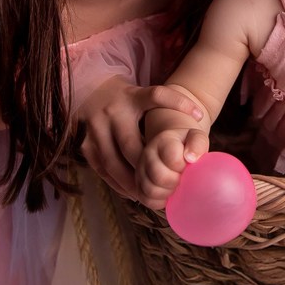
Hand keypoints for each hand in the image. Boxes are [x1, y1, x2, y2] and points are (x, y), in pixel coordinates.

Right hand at [76, 77, 203, 200]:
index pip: (156, 96)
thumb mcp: (144, 95)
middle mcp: (112, 112)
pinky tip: (132, 192)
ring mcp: (95, 129)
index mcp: (132, 97)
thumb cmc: (127, 100)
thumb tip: (199, 118)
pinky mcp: (85, 144)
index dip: (178, 103)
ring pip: (113, 162)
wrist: (89, 90)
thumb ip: (167, 103)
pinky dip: (117, 183)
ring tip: (149, 194)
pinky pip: (101, 170)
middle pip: (132, 145)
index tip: (200, 118)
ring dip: (131, 182)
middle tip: (167, 183)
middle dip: (148, 167)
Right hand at [136, 127, 209, 209]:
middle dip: (175, 182)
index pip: (172, 158)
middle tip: (182, 178)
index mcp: (163, 141)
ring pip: (150, 190)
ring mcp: (141, 170)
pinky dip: (159, 201)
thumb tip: (191, 157)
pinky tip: (168, 194)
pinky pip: (145, 199)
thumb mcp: (197, 138)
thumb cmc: (188, 145)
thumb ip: (198, 143)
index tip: (187, 166)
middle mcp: (148, 154)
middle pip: (159, 176)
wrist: (175, 148)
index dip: (183, 167)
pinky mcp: (138, 184)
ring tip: (175, 186)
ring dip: (167, 193)